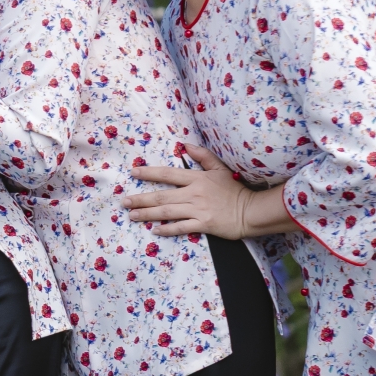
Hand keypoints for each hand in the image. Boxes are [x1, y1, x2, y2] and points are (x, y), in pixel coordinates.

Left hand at [128, 149, 253, 239]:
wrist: (251, 211)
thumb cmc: (234, 190)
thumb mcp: (220, 169)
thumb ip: (203, 156)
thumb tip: (186, 144)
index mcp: (197, 178)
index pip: (168, 173)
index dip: (149, 173)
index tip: (133, 172)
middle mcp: (194, 193)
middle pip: (162, 195)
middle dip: (141, 199)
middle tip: (124, 201)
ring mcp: (198, 209)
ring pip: (167, 211)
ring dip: (147, 214)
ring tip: (132, 215)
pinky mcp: (203, 224)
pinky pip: (181, 227)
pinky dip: (167, 229)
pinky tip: (155, 231)